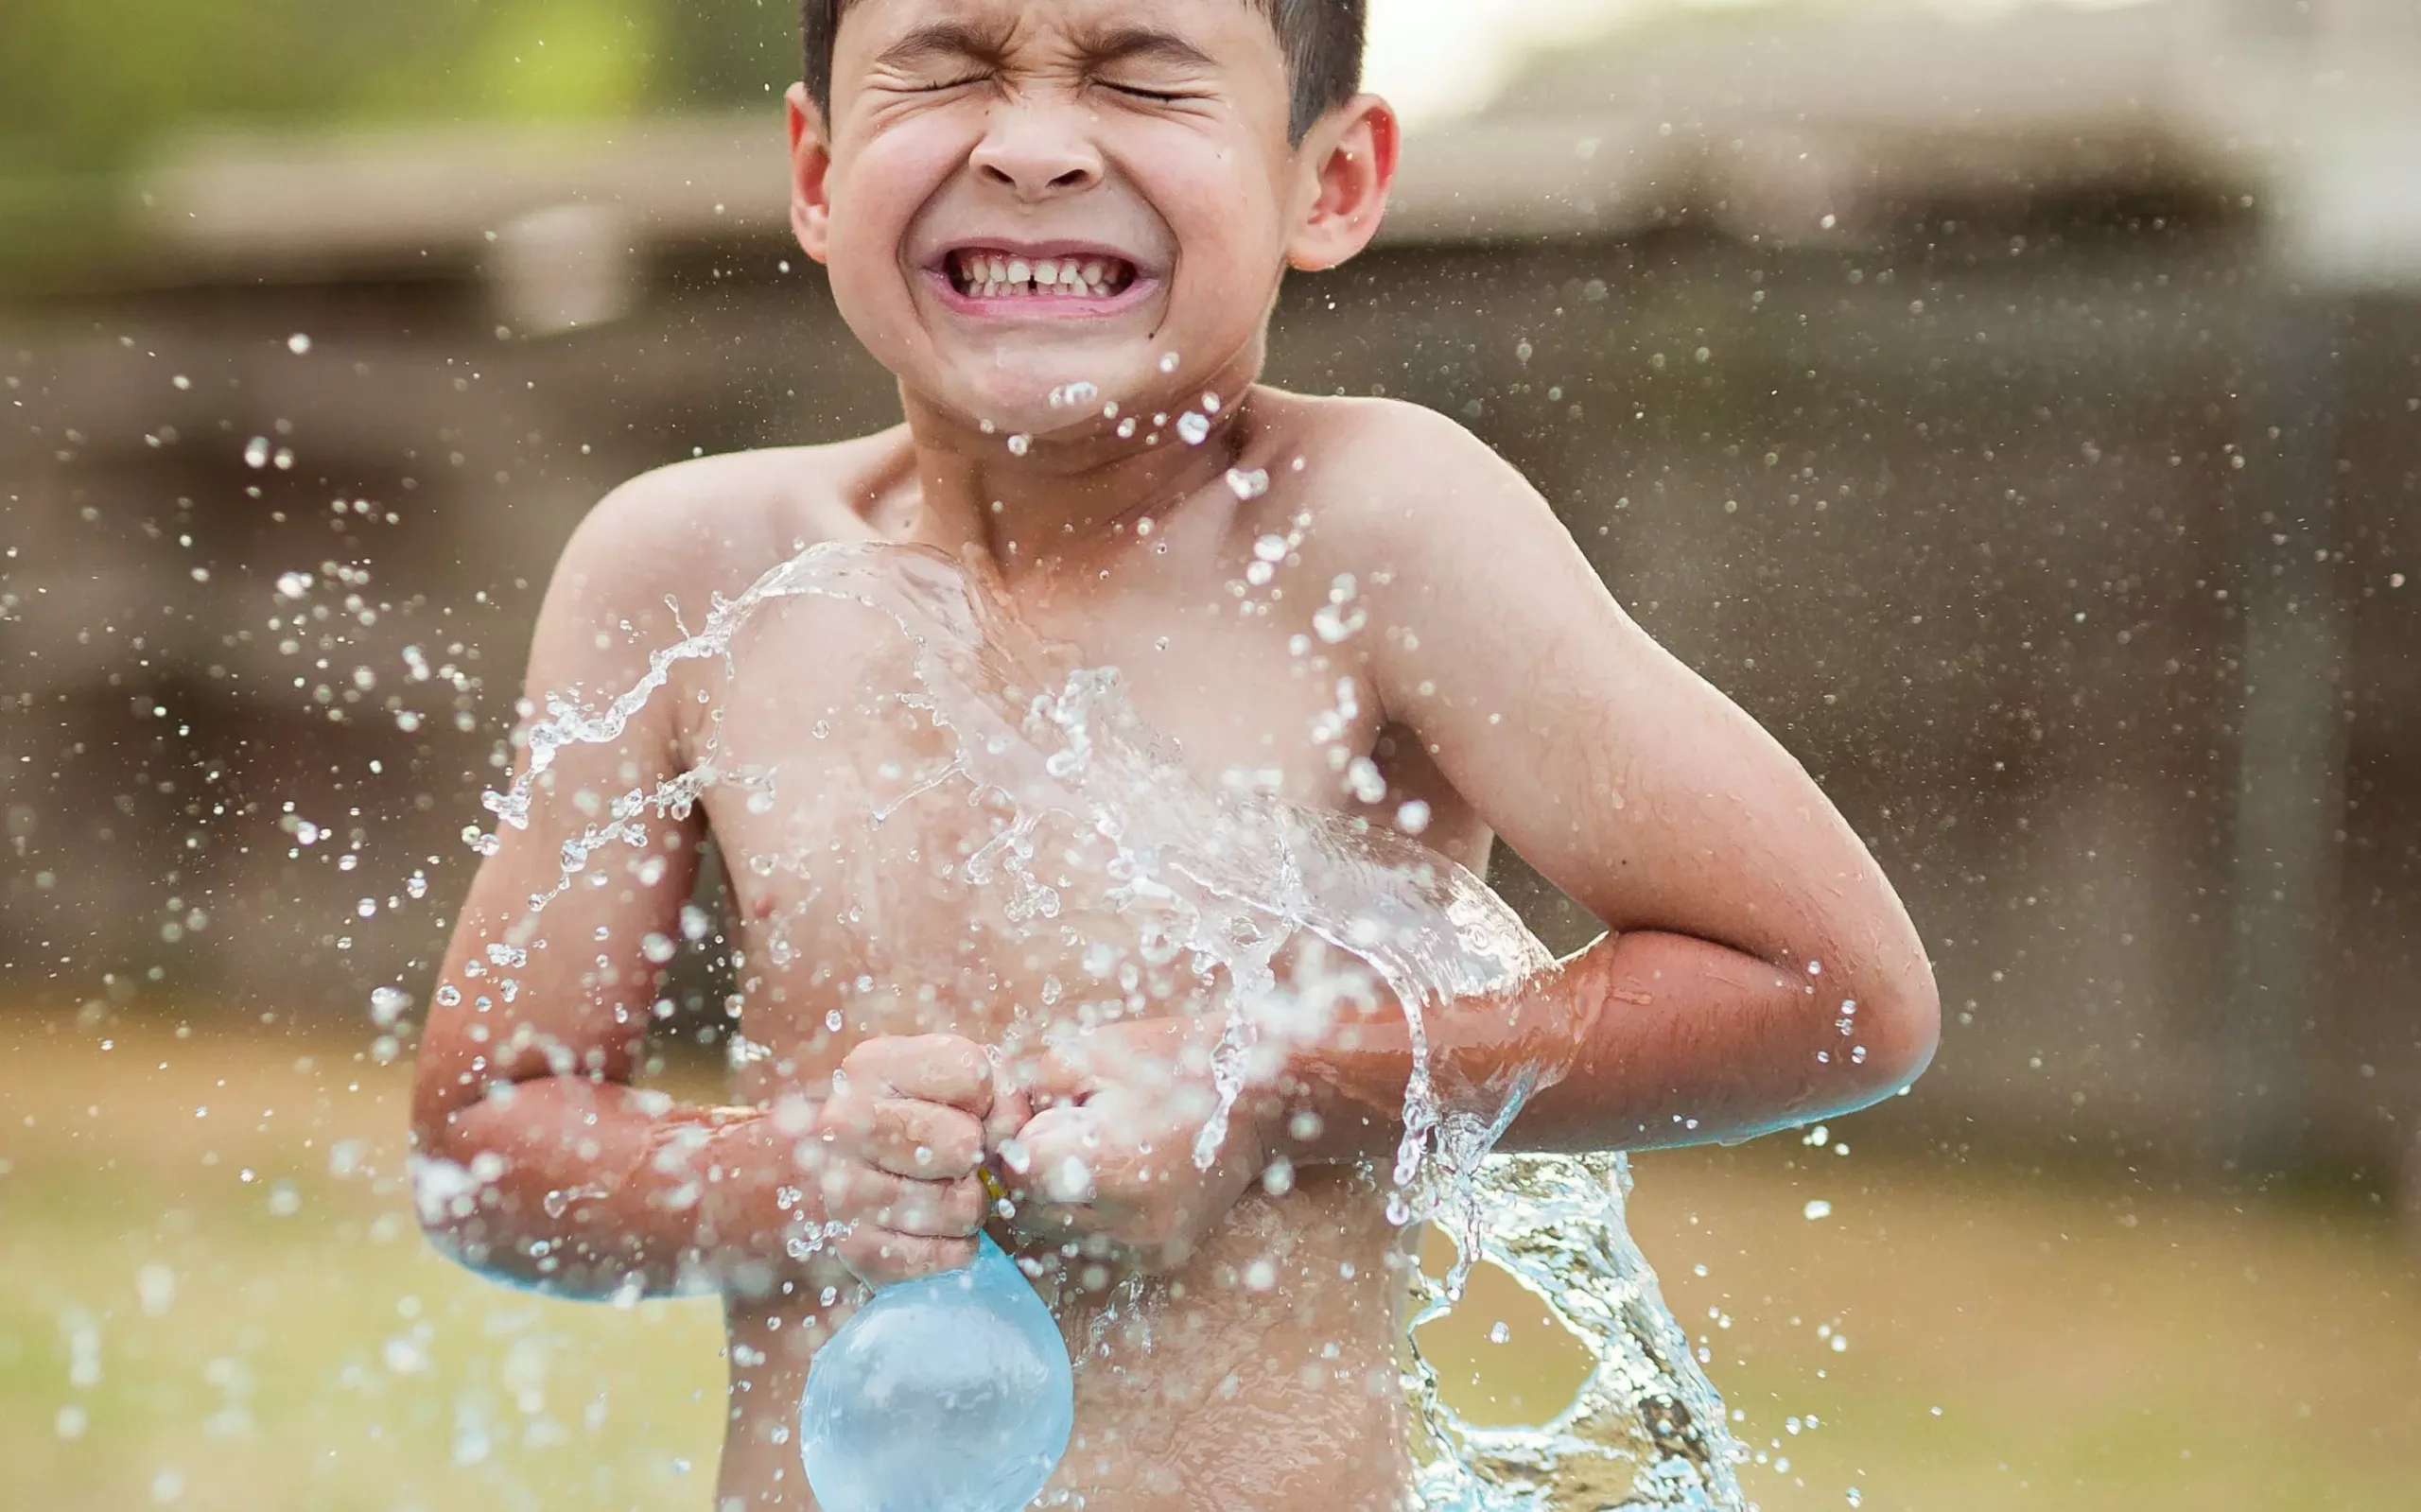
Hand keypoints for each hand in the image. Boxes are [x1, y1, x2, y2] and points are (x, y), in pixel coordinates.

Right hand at [810, 1034, 998, 1285]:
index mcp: (872, 1065)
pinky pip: (941, 1256)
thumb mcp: (977, 1088)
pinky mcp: (854, 1247)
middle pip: (962, 1143)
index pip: (970, 1074)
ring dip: (970, 1208)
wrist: (890, 1188)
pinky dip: (956, 1250)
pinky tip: (937, 1233)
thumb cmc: (942, 1125)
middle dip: (978, 1158)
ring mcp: (840, 1186)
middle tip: (958, 1163)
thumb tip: (1009, 1149)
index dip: (988, 1099)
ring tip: (945, 1195)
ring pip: (957, 1206)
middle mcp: (843, 1120)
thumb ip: (1006, 1099)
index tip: (967, 1109)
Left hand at [995, 1019, 1270, 1275]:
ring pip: (1055, 1239)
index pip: (1017, 1176)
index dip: (1014, 1144)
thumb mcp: (1089, 1054)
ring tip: (1085, 1158)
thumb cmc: (1171, 1064)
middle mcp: (1128, 1222)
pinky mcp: (1158, 1261)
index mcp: (1110, 1166)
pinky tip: (1108, 1183)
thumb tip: (986, 1130)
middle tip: (1059, 1135)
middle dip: (1030, 1175)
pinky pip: (1091, 1250)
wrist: (1260, 1099)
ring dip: (1053, 1201)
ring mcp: (1145, 1248)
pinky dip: (1086, 1219)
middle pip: (1030, 1213)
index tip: (1034, 1120)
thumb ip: (1027, 1092)